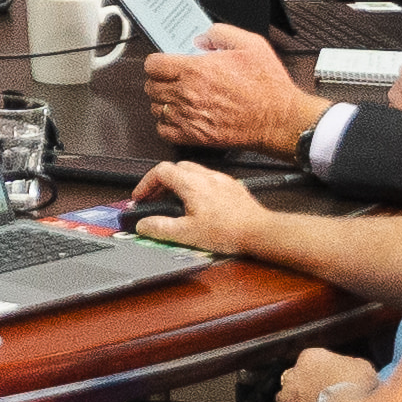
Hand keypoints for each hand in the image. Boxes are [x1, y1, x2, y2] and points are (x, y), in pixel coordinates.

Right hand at [133, 157, 263, 254]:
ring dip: (179, 183)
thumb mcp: (187, 234)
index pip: (160, 171)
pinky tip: (200, 204)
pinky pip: (209, 178)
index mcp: (192, 184)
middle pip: (176, 167)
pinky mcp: (233, 186)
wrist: (260, 232)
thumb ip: (161, 228)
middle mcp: (207, 176)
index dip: (145, 183)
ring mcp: (221, 179)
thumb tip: (144, 225)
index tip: (141, 196)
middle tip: (156, 198)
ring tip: (176, 202)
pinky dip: (197, 186)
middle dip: (161, 182)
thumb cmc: (230, 231)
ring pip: (193, 171)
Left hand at [143, 28, 321, 150]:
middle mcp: (188, 94)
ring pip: (155, 108)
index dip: (158, 62)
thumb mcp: (251, 44)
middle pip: (151, 86)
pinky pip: (163, 131)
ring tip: (177, 97)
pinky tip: (179, 117)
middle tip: (172, 79)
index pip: (153, 64)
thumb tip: (201, 38)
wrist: (279, 120)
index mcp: (197, 70)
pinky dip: (166, 124)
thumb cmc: (268, 87)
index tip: (165, 63)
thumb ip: (220, 34)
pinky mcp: (195, 137)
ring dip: (163, 101)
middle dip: (160, 80)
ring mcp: (189, 117)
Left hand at [277, 347, 374, 401]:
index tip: (333, 378)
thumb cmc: (357, 388)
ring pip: (289, 396)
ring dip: (298, 400)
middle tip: (324, 393)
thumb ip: (350, 365)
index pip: (313, 359)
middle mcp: (294, 374)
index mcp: (310, 357)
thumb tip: (352, 369)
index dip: (324, 370)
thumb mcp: (361, 367)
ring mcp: (289, 396)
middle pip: (297, 376)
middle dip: (307, 383)